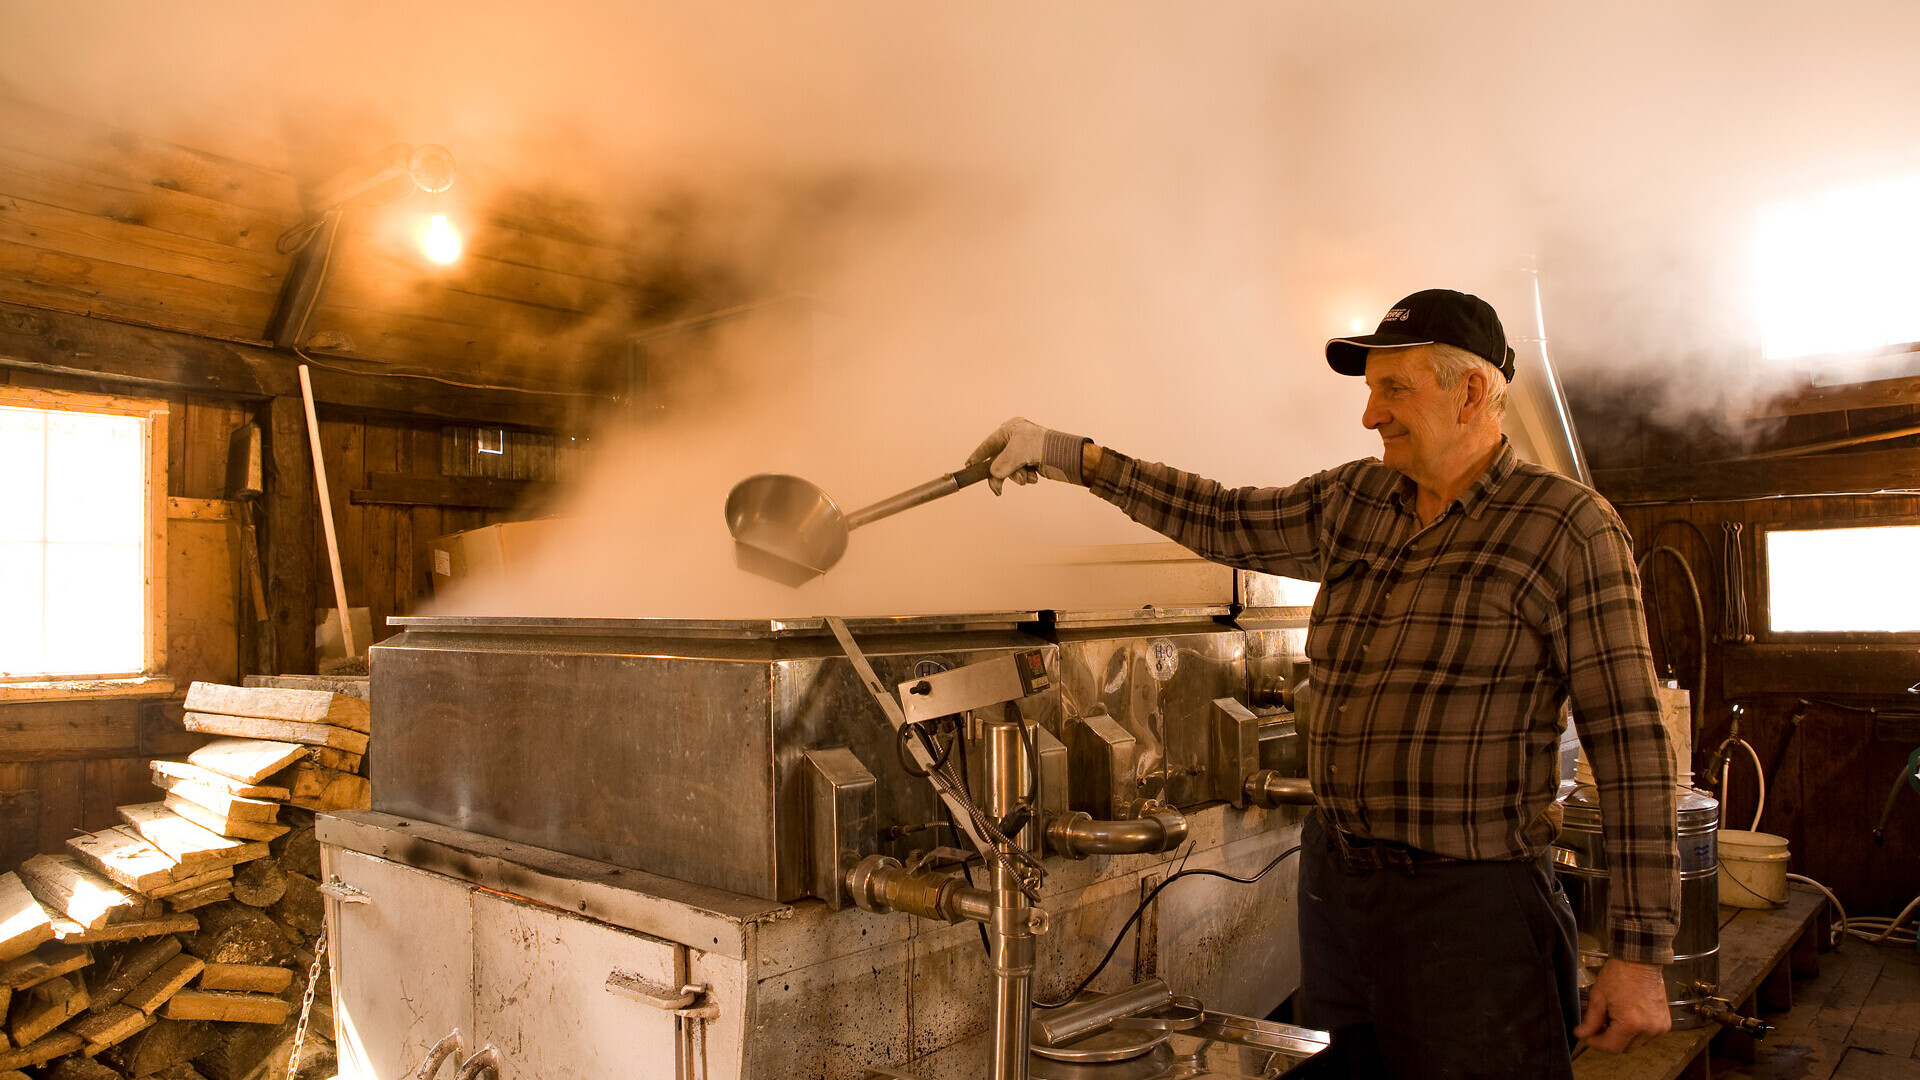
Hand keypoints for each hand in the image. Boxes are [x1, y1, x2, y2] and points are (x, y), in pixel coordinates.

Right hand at [966, 417, 1084, 494]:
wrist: (1067, 456)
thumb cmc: (1042, 446)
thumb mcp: (1015, 454)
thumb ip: (999, 465)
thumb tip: (993, 476)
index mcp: (1011, 428)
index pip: (989, 443)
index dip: (979, 455)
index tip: (969, 466)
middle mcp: (1017, 439)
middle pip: (999, 460)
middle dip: (1001, 474)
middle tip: (997, 489)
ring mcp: (1026, 451)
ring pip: (1011, 470)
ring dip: (1017, 476)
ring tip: (1027, 475)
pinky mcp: (1034, 462)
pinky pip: (1022, 473)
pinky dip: (1027, 477)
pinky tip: (1035, 474)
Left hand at [1574, 958, 1670, 1053]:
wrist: (1640, 961)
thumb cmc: (1618, 975)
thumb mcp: (1598, 997)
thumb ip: (1590, 1020)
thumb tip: (1582, 1035)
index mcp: (1631, 1024)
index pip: (1612, 1047)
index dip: (1597, 1043)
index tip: (1588, 1036)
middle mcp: (1648, 1029)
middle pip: (1625, 1048)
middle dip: (1609, 1040)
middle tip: (1598, 1026)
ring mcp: (1659, 1027)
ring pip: (1636, 1043)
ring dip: (1623, 1037)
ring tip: (1613, 1018)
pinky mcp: (1665, 1023)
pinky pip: (1647, 1036)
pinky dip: (1636, 1032)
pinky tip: (1627, 1017)